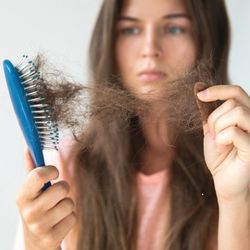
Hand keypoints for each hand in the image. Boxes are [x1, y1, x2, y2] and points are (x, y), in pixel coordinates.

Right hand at [16, 148, 75, 249]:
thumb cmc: (37, 209)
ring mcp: (39, 227)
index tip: (54, 173)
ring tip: (58, 209)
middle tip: (57, 195)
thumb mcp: (31, 191)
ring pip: (69, 203)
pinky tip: (60, 222)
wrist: (35, 242)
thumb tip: (29, 148)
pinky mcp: (52, 238)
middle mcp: (29, 212)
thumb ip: (32, 170)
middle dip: (64, 188)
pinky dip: (70, 218)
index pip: (37, 175)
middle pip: (61, 188)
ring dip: (67, 205)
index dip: (51, 170)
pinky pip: (73, 218)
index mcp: (22, 196)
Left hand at [197, 84, 249, 201]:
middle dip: (215, 118)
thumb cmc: (220, 155)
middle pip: (233, 102)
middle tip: (213, 134)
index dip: (218, 90)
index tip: (200, 95)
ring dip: (219, 127)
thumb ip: (209, 113)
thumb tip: (200, 90)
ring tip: (219, 141)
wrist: (223, 180)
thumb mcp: (211, 130)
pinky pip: (234, 132)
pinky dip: (221, 139)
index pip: (236, 92)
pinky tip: (223, 148)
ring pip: (237, 113)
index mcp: (245, 115)